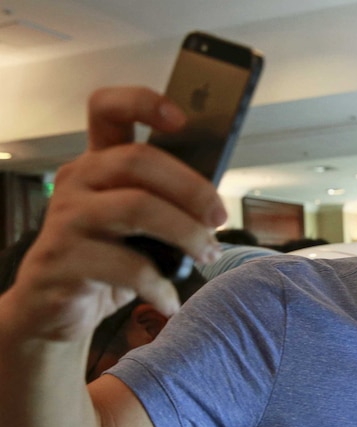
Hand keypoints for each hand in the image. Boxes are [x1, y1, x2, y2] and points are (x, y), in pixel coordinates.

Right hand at [1, 86, 225, 342]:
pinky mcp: (62, 258)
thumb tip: (214, 204)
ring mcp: (66, 217)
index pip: (107, 109)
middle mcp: (78, 180)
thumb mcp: (138, 225)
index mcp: (99, 163)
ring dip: (186, 234)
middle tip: (218, 219)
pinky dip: (160, 285)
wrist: (54, 309)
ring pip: (138, 207)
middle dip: (192, 188)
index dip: (143, 103)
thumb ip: (165, 202)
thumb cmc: (107, 260)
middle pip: (139, 159)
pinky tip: (170, 300)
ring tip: (206, 256)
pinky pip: (127, 265)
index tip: (182, 119)